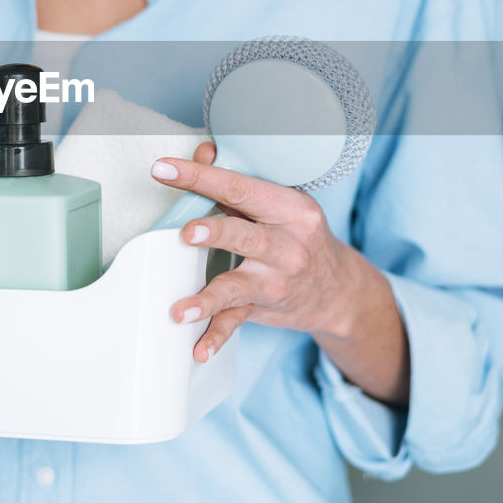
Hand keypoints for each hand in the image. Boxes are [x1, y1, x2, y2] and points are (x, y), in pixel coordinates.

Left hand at [151, 142, 410, 405]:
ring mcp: (277, 281)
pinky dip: (217, 337)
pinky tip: (198, 350)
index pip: (240, 187)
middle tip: (187, 233)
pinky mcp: (266, 307)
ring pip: (238, 286)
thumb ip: (236, 182)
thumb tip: (202, 152)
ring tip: (181, 309)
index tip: (163, 169)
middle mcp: (288, 245)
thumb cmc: (298, 235)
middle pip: (245, 235)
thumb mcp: (279, 204)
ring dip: (209, 298)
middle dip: (216, 232)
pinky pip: (237, 321)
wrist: (339, 289)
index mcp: (289, 209)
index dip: (200, 176)